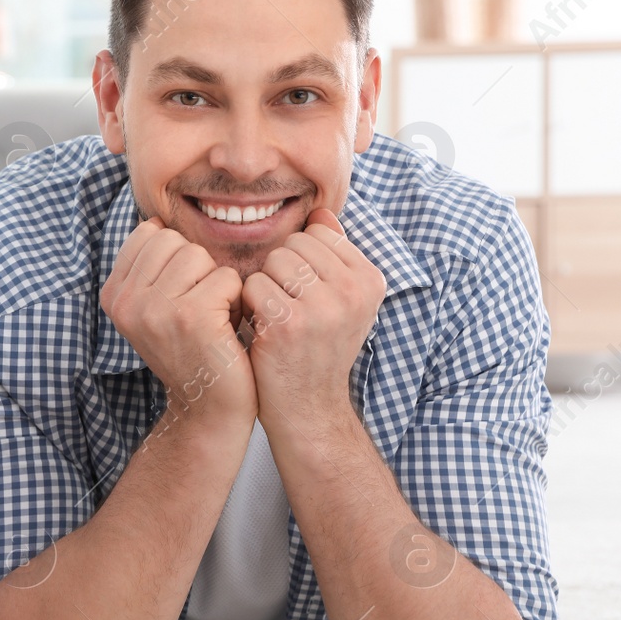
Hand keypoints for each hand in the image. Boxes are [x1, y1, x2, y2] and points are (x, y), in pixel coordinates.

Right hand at [100, 217, 255, 424]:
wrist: (207, 408)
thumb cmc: (193, 350)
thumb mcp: (156, 308)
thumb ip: (150, 267)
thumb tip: (155, 220)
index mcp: (113, 295)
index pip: (149, 233)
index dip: (177, 259)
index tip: (179, 297)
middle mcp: (126, 301)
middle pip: (175, 241)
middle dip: (198, 269)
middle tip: (198, 310)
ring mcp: (155, 308)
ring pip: (200, 256)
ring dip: (217, 284)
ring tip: (212, 318)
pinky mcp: (190, 316)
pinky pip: (226, 278)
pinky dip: (236, 301)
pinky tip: (226, 329)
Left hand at [242, 208, 384, 430]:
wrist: (308, 407)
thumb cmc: (316, 348)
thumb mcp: (340, 301)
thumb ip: (334, 254)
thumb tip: (321, 212)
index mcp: (371, 279)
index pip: (318, 233)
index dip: (299, 261)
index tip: (305, 296)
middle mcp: (354, 291)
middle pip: (293, 244)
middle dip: (280, 272)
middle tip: (287, 308)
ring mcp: (323, 307)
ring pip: (272, 261)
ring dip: (264, 288)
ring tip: (276, 318)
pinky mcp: (289, 323)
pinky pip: (253, 285)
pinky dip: (249, 305)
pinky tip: (262, 329)